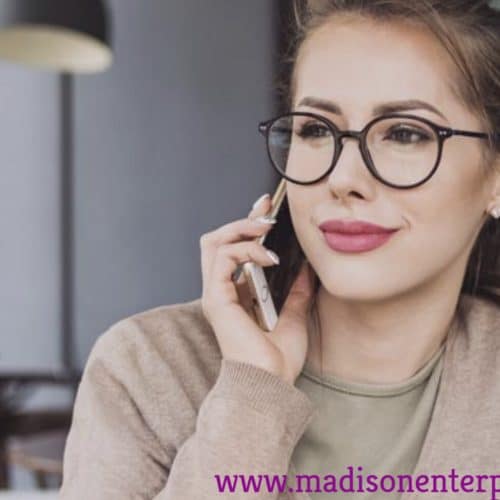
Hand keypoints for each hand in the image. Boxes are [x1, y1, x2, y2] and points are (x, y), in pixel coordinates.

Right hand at [200, 194, 314, 384]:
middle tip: (266, 208)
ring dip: (242, 229)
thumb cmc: (278, 358)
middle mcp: (221, 290)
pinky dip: (245, 250)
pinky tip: (268, 256)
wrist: (272, 383)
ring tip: (266, 228)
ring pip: (214, 242)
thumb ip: (297, 289)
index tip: (268, 209)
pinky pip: (223, 258)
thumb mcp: (295, 314)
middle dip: (241, 219)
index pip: (234, 249)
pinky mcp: (216, 298)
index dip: (248, 225)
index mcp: (236, 293)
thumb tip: (307, 266)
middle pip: (216, 240)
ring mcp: (216, 293)